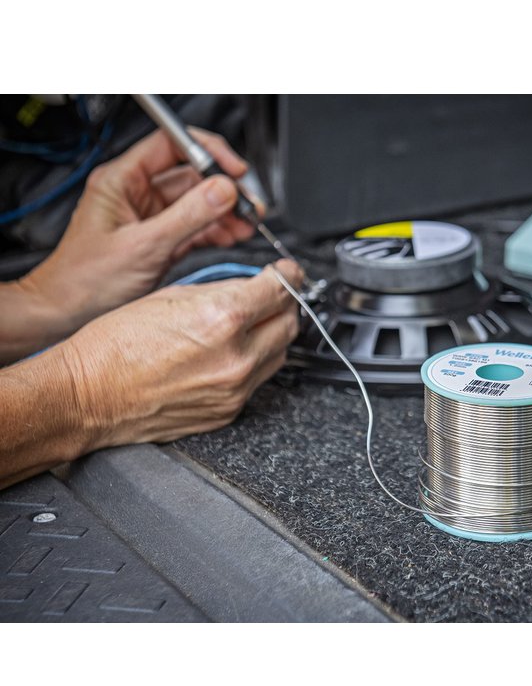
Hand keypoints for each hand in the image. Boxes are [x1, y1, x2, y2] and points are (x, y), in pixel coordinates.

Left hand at [20, 127, 258, 337]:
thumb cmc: (85, 281)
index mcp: (122, 180)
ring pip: (199, 202)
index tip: (234, 171)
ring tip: (247, 224)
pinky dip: (218, 231)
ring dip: (226, 211)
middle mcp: (137, 193)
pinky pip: (197, 227)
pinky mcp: (162, 240)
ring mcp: (151, 217)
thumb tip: (223, 190)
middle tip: (249, 204)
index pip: (172, 144)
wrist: (66, 315)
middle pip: (192, 174)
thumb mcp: (143, 246)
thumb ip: (187, 216)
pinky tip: (233, 236)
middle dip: (225, 188)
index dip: (208, 152)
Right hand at [59, 259, 302, 447]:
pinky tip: (231, 353)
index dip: (288, 276)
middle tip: (271, 296)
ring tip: (249, 324)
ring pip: (280, 353)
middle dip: (284, 305)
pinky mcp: (229, 412)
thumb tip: (251, 286)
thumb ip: (222, 291)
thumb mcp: (170, 296)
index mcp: (222, 318)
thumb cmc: (115, 346)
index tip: (288, 273)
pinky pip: (259, 380)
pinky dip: (254, 362)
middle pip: (290, 323)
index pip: (281, 290)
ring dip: (272, 334)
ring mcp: (235, 389)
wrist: (88, 396)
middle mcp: (236, 357)